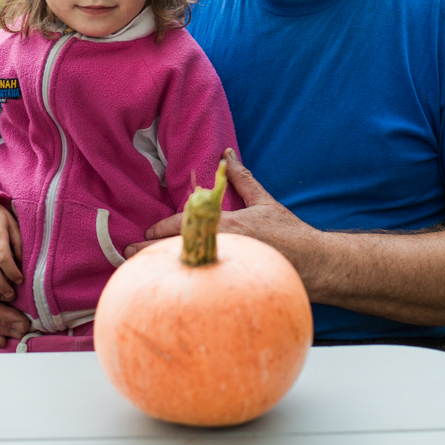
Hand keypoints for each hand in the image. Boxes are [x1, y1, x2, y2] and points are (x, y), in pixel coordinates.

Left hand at [124, 149, 322, 277]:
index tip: (145, 231)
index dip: (161, 228)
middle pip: (178, 248)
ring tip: (140, 272)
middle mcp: (225, 246)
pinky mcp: (235, 285)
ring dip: (163, 269)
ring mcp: (230, 267)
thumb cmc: (290, 233)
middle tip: (128, 252)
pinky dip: (185, 285)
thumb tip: (227, 155)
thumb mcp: (264, 202)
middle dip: (151, 251)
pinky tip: (171, 289)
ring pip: (187, 268)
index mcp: (229, 224)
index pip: (185, 224)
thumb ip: (242, 179)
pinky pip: (203, 285)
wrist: (315, 264)